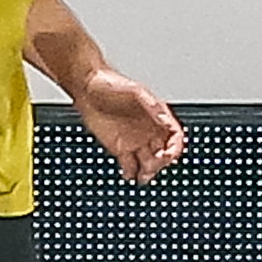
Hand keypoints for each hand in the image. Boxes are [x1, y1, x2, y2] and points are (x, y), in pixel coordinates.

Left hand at [73, 67, 185, 181]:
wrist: (86, 89)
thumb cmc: (110, 84)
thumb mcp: (134, 91)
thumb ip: (150, 105)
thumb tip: (164, 119)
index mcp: (156, 116)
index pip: (174, 136)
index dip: (174, 147)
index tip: (168, 155)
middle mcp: (148, 131)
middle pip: (163, 153)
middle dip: (160, 163)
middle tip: (152, 166)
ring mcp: (135, 141)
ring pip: (148, 163)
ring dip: (148, 172)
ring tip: (142, 177)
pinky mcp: (120, 148)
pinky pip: (130, 166)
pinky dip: (131, 174)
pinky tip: (129, 176)